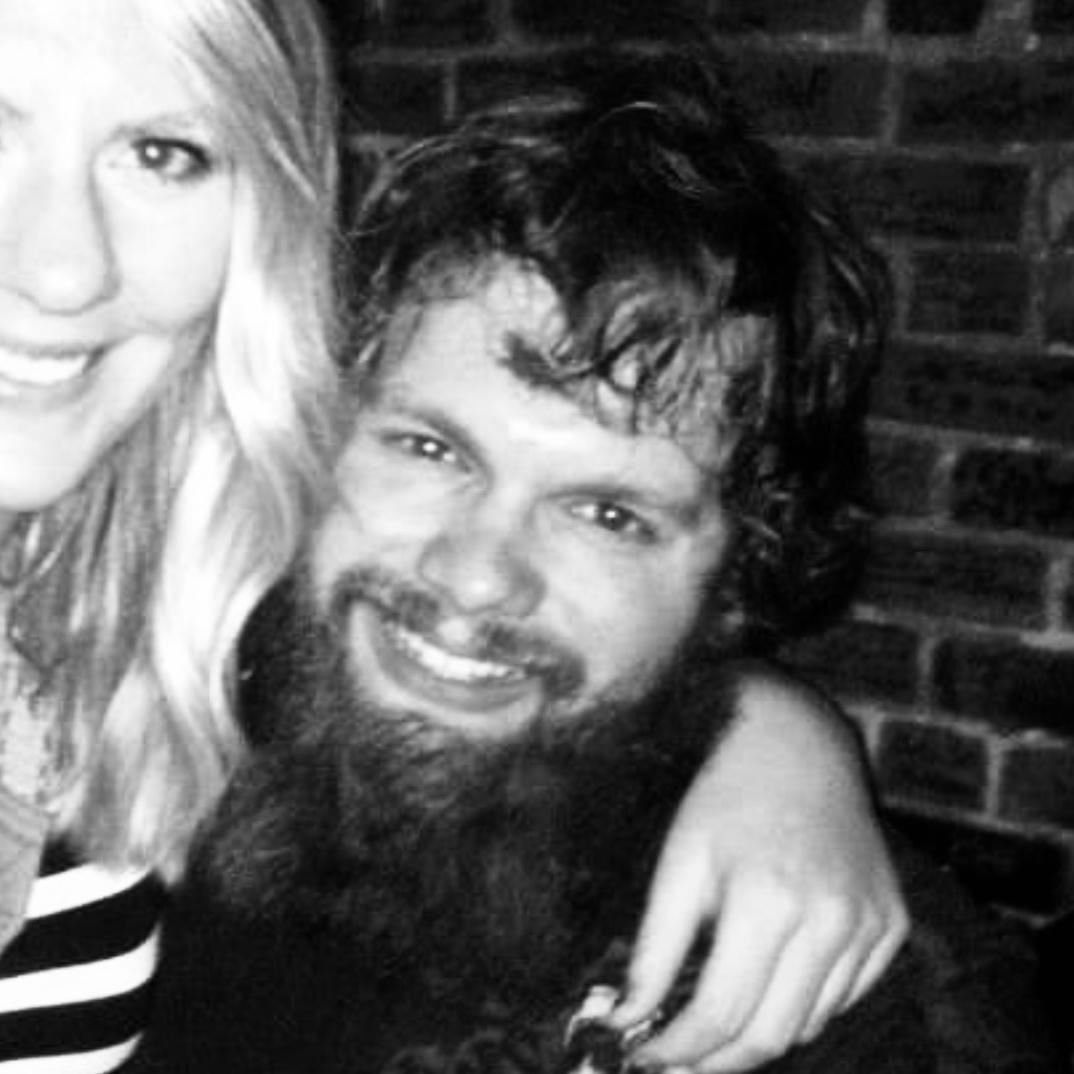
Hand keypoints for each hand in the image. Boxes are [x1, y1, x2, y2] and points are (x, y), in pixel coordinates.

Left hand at [608, 667, 907, 1071]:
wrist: (801, 743)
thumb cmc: (728, 795)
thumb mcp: (680, 860)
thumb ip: (656, 947)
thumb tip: (627, 1018)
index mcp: (768, 900)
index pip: (722, 1013)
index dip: (678, 1048)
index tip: (644, 1057)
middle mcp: (830, 919)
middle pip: (770, 1036)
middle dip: (716, 1060)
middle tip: (677, 1057)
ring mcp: (869, 924)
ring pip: (808, 1024)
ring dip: (758, 1034)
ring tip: (717, 1019)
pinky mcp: (891, 923)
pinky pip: (844, 996)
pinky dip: (802, 1004)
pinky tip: (770, 978)